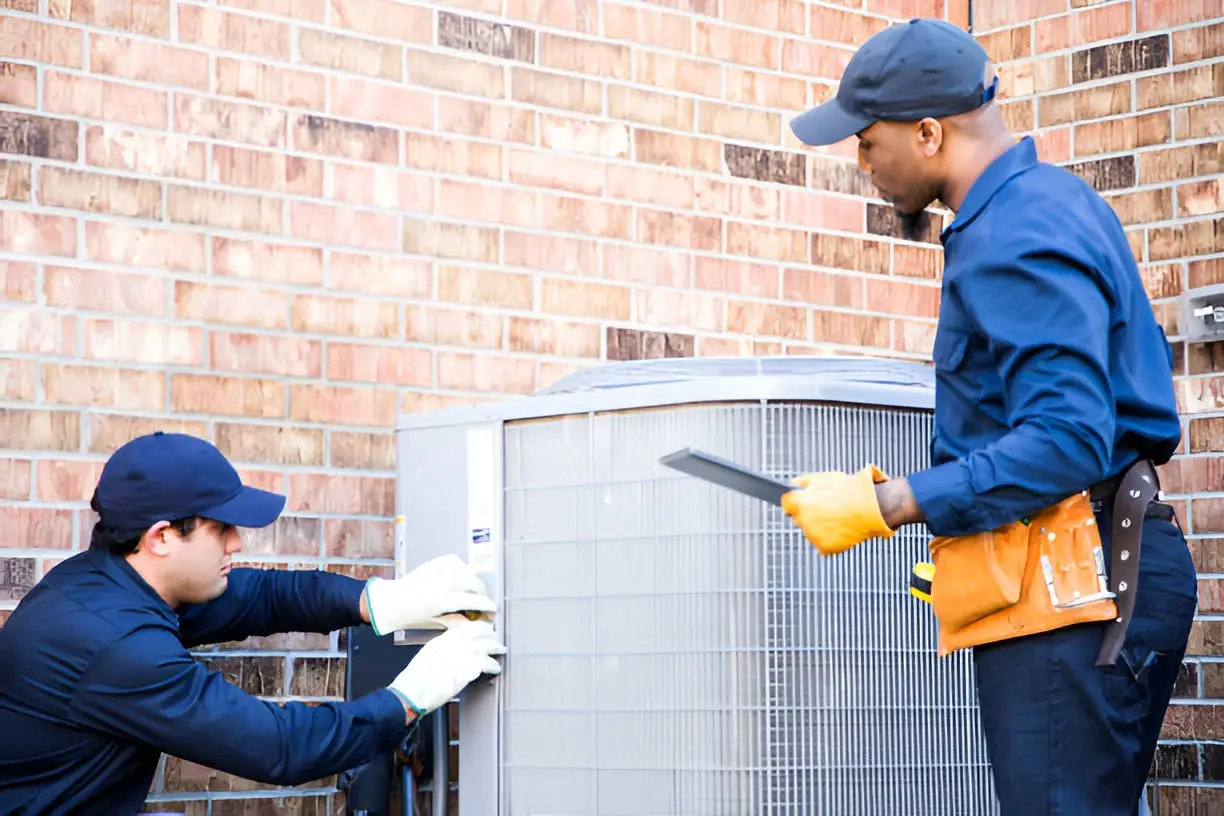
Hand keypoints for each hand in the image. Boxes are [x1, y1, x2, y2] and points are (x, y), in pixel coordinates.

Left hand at [364, 554, 495, 635]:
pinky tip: (464, 577)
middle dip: (483, 593)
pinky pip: (458, 563)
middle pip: (474, 584)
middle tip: (485, 600)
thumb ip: (458, 619)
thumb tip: (476, 618)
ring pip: (468, 572)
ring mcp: (439, 570)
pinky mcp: (436, 562)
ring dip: (475, 581)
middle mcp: (443, 583)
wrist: (391, 600)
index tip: (493, 608)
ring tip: (476, 590)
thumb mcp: (436, 622)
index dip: (486, 604)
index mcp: (442, 601)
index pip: (473, 600)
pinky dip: (464, 570)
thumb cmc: (412, 616)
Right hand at [388, 618, 505, 716]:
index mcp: (445, 637)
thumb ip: (443, 646)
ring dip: (496, 646)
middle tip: (494, 635)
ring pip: (488, 644)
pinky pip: (489, 663)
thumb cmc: (416, 677)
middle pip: (481, 631)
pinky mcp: (472, 668)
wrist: (416, 690)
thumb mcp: (428, 653)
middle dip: (489, 633)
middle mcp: (457, 641)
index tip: (482, 626)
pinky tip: (496, 667)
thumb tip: (451, 649)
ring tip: (500, 649)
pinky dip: (494, 666)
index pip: (466, 624)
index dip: (477, 625)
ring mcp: (466, 653)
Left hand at [780, 464, 895, 554]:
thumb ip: (804, 481)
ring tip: (836, 517)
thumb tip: (793, 484)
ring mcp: (813, 536)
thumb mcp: (825, 477)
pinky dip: (828, 537)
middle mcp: (803, 520)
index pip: (786, 503)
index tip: (802, 500)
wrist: (871, 508)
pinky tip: (839, 527)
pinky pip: (821, 542)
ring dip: (818, 525)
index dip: (795, 500)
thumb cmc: (849, 490)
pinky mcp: (823, 547)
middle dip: (808, 512)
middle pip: (798, 517)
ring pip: (810, 530)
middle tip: (827, 507)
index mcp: (800, 503)